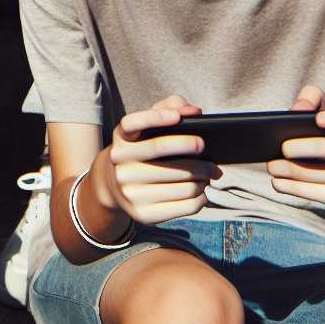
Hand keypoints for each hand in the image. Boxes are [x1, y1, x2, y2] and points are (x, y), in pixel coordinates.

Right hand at [94, 94, 220, 225]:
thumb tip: (194, 111)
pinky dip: (201, 198)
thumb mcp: (145, 129)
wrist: (111, 187)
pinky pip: (185, 206)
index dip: (155, 117)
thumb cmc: (140, 151)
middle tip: (213, 159)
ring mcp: (129, 191)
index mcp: (121, 140)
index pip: (132, 123)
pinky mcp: (142, 214)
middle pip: (164, 155)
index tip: (178, 117)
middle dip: (196, 154)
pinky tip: (202, 192)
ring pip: (183, 184)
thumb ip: (167, 109)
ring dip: (203, 179)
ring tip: (209, 175)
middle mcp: (120, 164)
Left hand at [268, 85, 324, 215]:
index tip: (317, 119)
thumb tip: (297, 108)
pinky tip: (277, 182)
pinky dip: (291, 187)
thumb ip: (315, 103)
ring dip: (287, 169)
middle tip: (282, 148)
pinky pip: (314, 192)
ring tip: (272, 166)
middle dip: (298, 147)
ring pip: (314, 173)